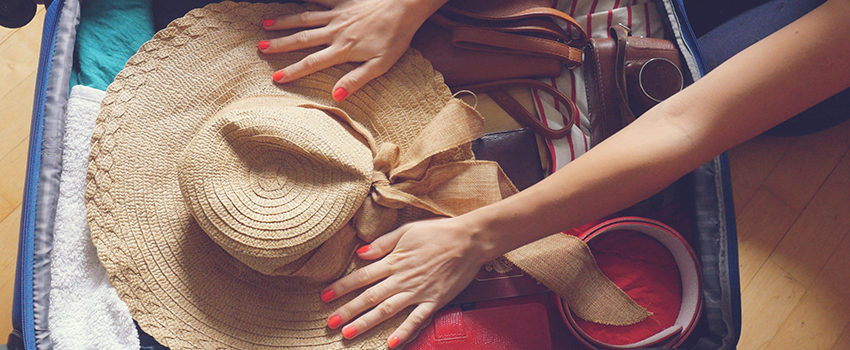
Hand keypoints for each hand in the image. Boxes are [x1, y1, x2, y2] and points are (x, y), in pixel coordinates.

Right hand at [259, 0, 445, 100]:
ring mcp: (338, 14)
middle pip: (302, 39)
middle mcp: (335, 31)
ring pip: (305, 17)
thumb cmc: (396, 37)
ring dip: (285, 21)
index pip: (313, 63)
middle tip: (261, 48)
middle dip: (280, 44)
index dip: (293, 71)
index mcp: (343, 49)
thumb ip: (357, 80)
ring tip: (266, 24)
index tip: (276, 77)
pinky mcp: (343, 0)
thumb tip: (336, 97)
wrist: (405, 5)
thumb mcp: (381, 65)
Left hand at [320, 217, 488, 347]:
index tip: (325, 296)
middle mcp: (403, 278)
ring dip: (366, 322)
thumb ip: (383, 243)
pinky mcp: (434, 301)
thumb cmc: (438, 232)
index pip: (362, 275)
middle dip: (348, 310)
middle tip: (329, 323)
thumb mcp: (407, 230)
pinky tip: (390, 343)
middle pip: (370, 296)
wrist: (469, 240)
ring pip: (387, 310)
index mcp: (394, 260)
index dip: (342, 286)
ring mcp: (418, 291)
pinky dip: (403, 331)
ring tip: (348, 333)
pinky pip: (417, 319)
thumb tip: (360, 252)